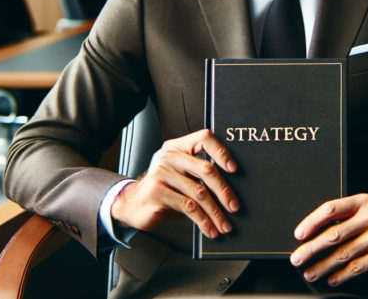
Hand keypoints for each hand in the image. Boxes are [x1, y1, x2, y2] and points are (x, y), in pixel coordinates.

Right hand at [110, 129, 239, 238]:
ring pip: (199, 193)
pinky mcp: (157, 192)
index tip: (234, 169)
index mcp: (178, 146)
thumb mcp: (182, 176)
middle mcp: (169, 156)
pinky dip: (203, 221)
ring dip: (216, 213)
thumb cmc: (165, 190)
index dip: (222, 152)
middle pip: (206, 169)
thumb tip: (233, 190)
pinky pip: (188, 207)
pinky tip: (209, 229)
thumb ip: (200, 174)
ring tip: (225, 225)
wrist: (132, 205)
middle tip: (235, 207)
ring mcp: (161, 173)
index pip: (204, 138)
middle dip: (224, 191)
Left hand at [289, 193, 367, 286]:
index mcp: (363, 201)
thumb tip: (315, 233)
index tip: (299, 234)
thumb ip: (346, 215)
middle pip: (334, 234)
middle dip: (312, 248)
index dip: (312, 222)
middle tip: (297, 258)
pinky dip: (341, 275)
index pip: (331, 209)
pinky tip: (332, 279)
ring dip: (323, 266)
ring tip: (310, 273)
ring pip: (343, 254)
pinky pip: (357, 267)